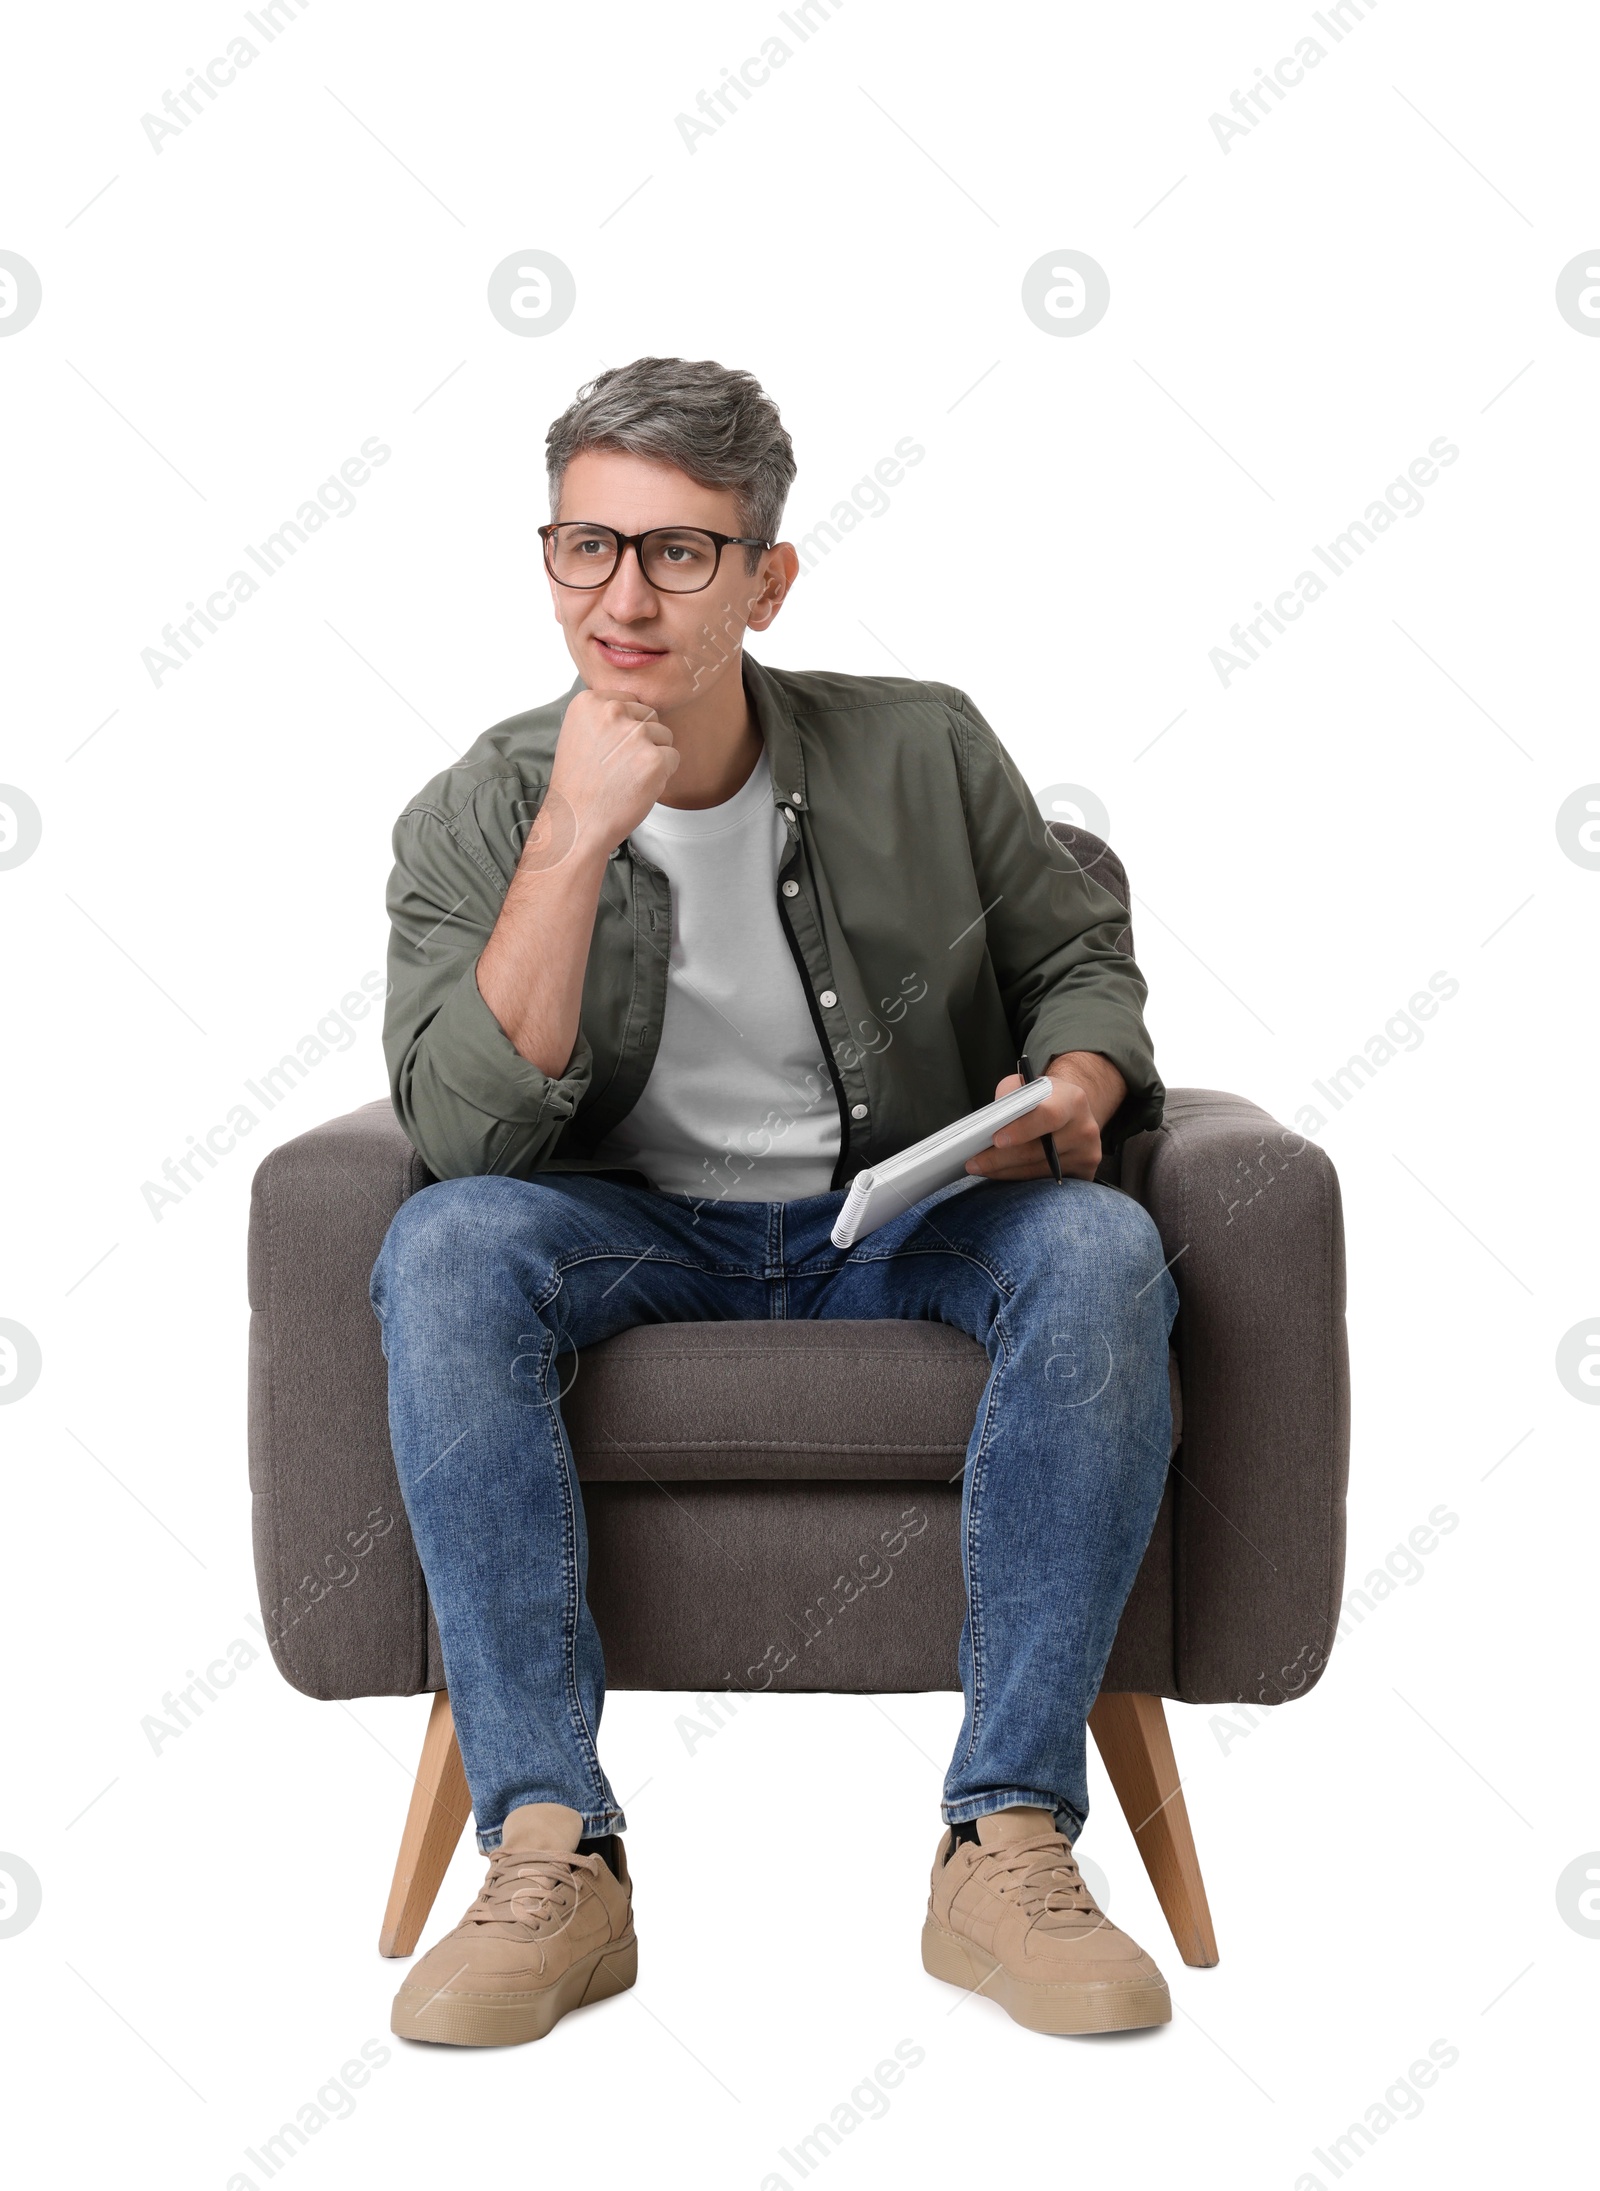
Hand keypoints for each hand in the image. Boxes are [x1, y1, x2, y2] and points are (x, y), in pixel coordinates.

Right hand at [546, 688, 678, 860]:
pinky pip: (673, 757)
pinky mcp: (654, 759)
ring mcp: (634, 734)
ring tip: (625, 777)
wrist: (577, 822)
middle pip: (650, 716)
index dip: (625, 729)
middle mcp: (612, 711)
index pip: (630, 702)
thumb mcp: (578, 734)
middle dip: (642, 740)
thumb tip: (638, 707)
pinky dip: (662, 775)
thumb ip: (604, 715)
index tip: (608, 751)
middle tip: (617, 767)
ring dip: (653, 756)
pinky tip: (638, 787)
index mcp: (589, 701)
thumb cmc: (579, 784)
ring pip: (664, 735)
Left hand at [964, 1052, 1125, 1181]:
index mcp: (1073, 1100)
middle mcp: (1085, 1128)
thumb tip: (988, 1124)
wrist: (1073, 1112)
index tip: (995, 1140)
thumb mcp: (1026, 1084)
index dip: (1022, 1129)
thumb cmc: (1043, 1098)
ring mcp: (1087, 1154)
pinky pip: (1044, 1183)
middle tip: (972, 1163)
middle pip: (1038, 1151)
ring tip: (979, 1168)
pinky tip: (1000, 1175)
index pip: (1048, 1116)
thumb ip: (1009, 1096)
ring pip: (1037, 1171)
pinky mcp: (1085, 1174)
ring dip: (1004, 1172)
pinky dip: (1019, 1180)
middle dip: (1000, 1159)